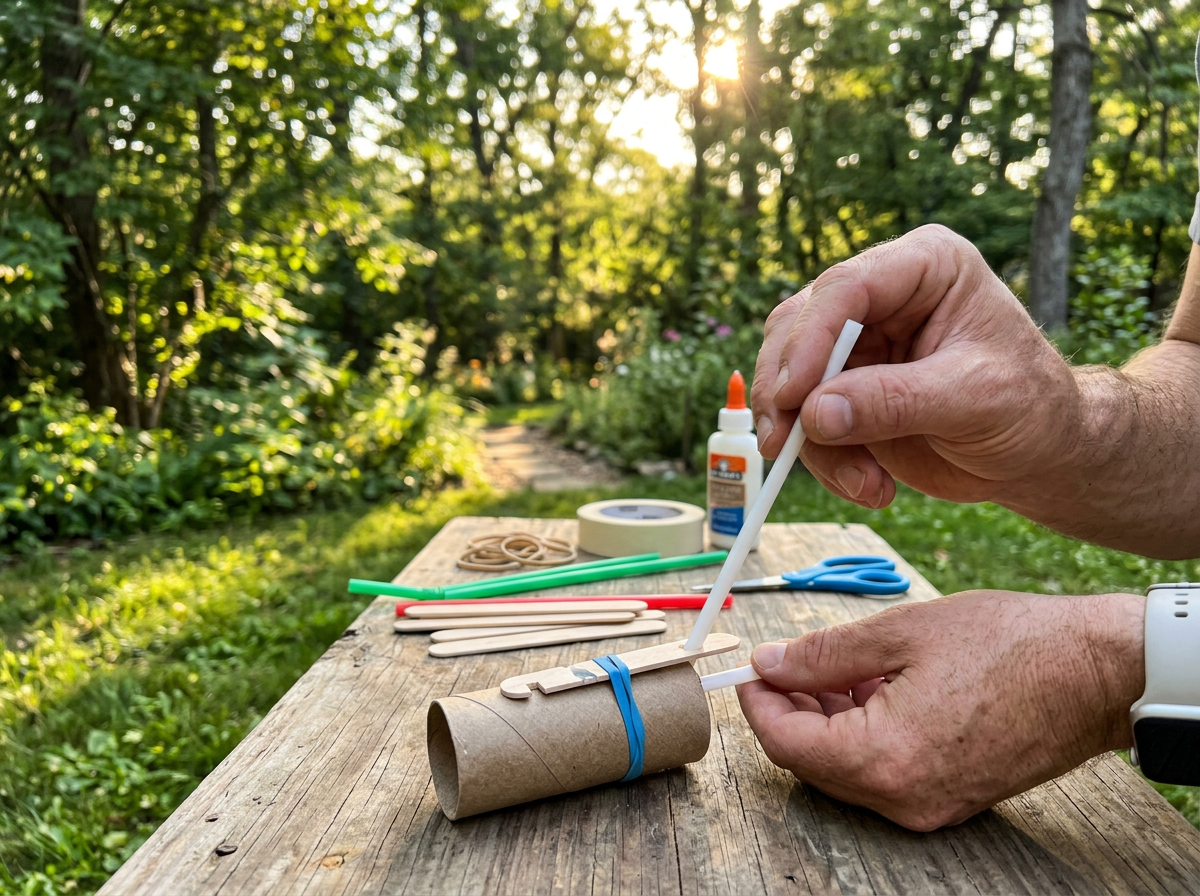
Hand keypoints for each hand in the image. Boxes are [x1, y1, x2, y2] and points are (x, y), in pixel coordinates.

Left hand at [736, 590, 1143, 830]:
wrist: (1096, 672)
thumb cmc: (1009, 645)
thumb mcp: (900, 632)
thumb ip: (823, 654)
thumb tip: (770, 664)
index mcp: (884, 758)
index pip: (786, 744)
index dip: (757, 703)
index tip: (748, 669)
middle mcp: (903, 797)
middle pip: (811, 762)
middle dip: (790, 710)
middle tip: (789, 661)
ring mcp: (929, 805)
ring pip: (845, 769)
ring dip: (826, 719)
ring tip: (836, 666)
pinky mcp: (950, 797)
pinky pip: (883, 773)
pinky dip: (862, 733)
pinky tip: (871, 688)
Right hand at [750, 224, 1081, 507]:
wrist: (1040, 454)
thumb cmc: (1030, 408)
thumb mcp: (975, 400)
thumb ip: (894, 402)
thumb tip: (814, 415)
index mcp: (924, 267)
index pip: (847, 287)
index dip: (809, 339)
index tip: (793, 398)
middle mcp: (881, 297)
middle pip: (797, 328)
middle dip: (786, 393)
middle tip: (782, 445)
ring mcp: (857, 344)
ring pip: (791, 381)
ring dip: (811, 441)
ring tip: (866, 484)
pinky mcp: (843, 390)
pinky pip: (805, 422)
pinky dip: (825, 461)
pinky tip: (872, 486)